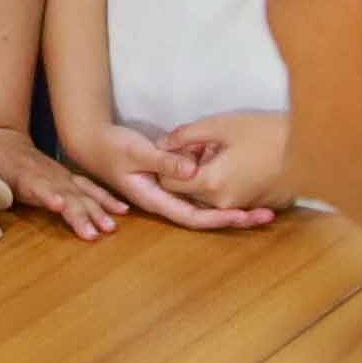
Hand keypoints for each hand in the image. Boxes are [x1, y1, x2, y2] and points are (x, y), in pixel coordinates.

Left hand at [0, 123, 122, 241]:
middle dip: (82, 213)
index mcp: (24, 177)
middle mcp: (48, 176)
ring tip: (111, 227)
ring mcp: (61, 177)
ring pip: (83, 193)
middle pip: (68, 196)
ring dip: (99, 210)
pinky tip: (122, 210)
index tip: (59, 205)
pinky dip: (106, 199)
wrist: (1, 139)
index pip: (38, 187)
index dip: (49, 196)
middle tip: (94, 233)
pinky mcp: (69, 179)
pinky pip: (90, 189)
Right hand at [58, 119, 259, 234]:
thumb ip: (164, 161)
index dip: (220, 220)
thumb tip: (193, 170)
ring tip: (265, 205)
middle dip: (236, 217)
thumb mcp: (137, 152)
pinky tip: (243, 184)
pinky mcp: (174, 181)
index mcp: (156, 200)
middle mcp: (167, 201)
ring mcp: (171, 193)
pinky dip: (222, 190)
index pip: (193, 218)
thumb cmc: (112, 147)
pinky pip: (202, 191)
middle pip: (206, 216)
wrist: (94, 142)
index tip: (245, 218)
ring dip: (234, 206)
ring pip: (206, 205)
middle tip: (268, 215)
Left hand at [159, 108, 296, 214]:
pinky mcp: (255, 206)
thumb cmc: (266, 132)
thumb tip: (162, 144)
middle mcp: (223, 203)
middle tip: (210, 143)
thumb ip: (186, 135)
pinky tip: (242, 159)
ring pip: (209, 194)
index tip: (190, 144)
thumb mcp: (221, 125)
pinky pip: (229, 196)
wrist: (313, 148)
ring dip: (210, 174)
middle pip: (189, 191)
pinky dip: (227, 181)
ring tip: (228, 148)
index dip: (173, 163)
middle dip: (192, 169)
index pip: (169, 182)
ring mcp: (241, 207)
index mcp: (212, 183)